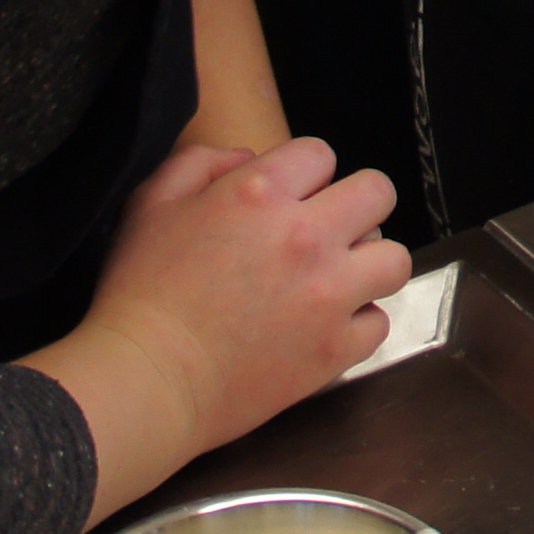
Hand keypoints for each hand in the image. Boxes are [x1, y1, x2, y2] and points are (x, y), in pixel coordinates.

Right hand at [63, 137, 411, 471]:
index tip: (290, 199)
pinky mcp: (336, 349)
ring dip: (368, 264)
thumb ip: (201, 163)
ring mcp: (329, 294)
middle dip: (356, 206)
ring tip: (337, 279)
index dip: (305, 174)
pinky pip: (379, 322)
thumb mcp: (151, 204)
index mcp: (261, 193)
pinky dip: (358, 324)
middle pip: (377, 193)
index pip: (321, 153)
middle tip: (328, 231)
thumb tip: (247, 158)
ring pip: (394, 258)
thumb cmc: (139, 295)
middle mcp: (307, 236)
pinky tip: (326, 326)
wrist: (147, 380)